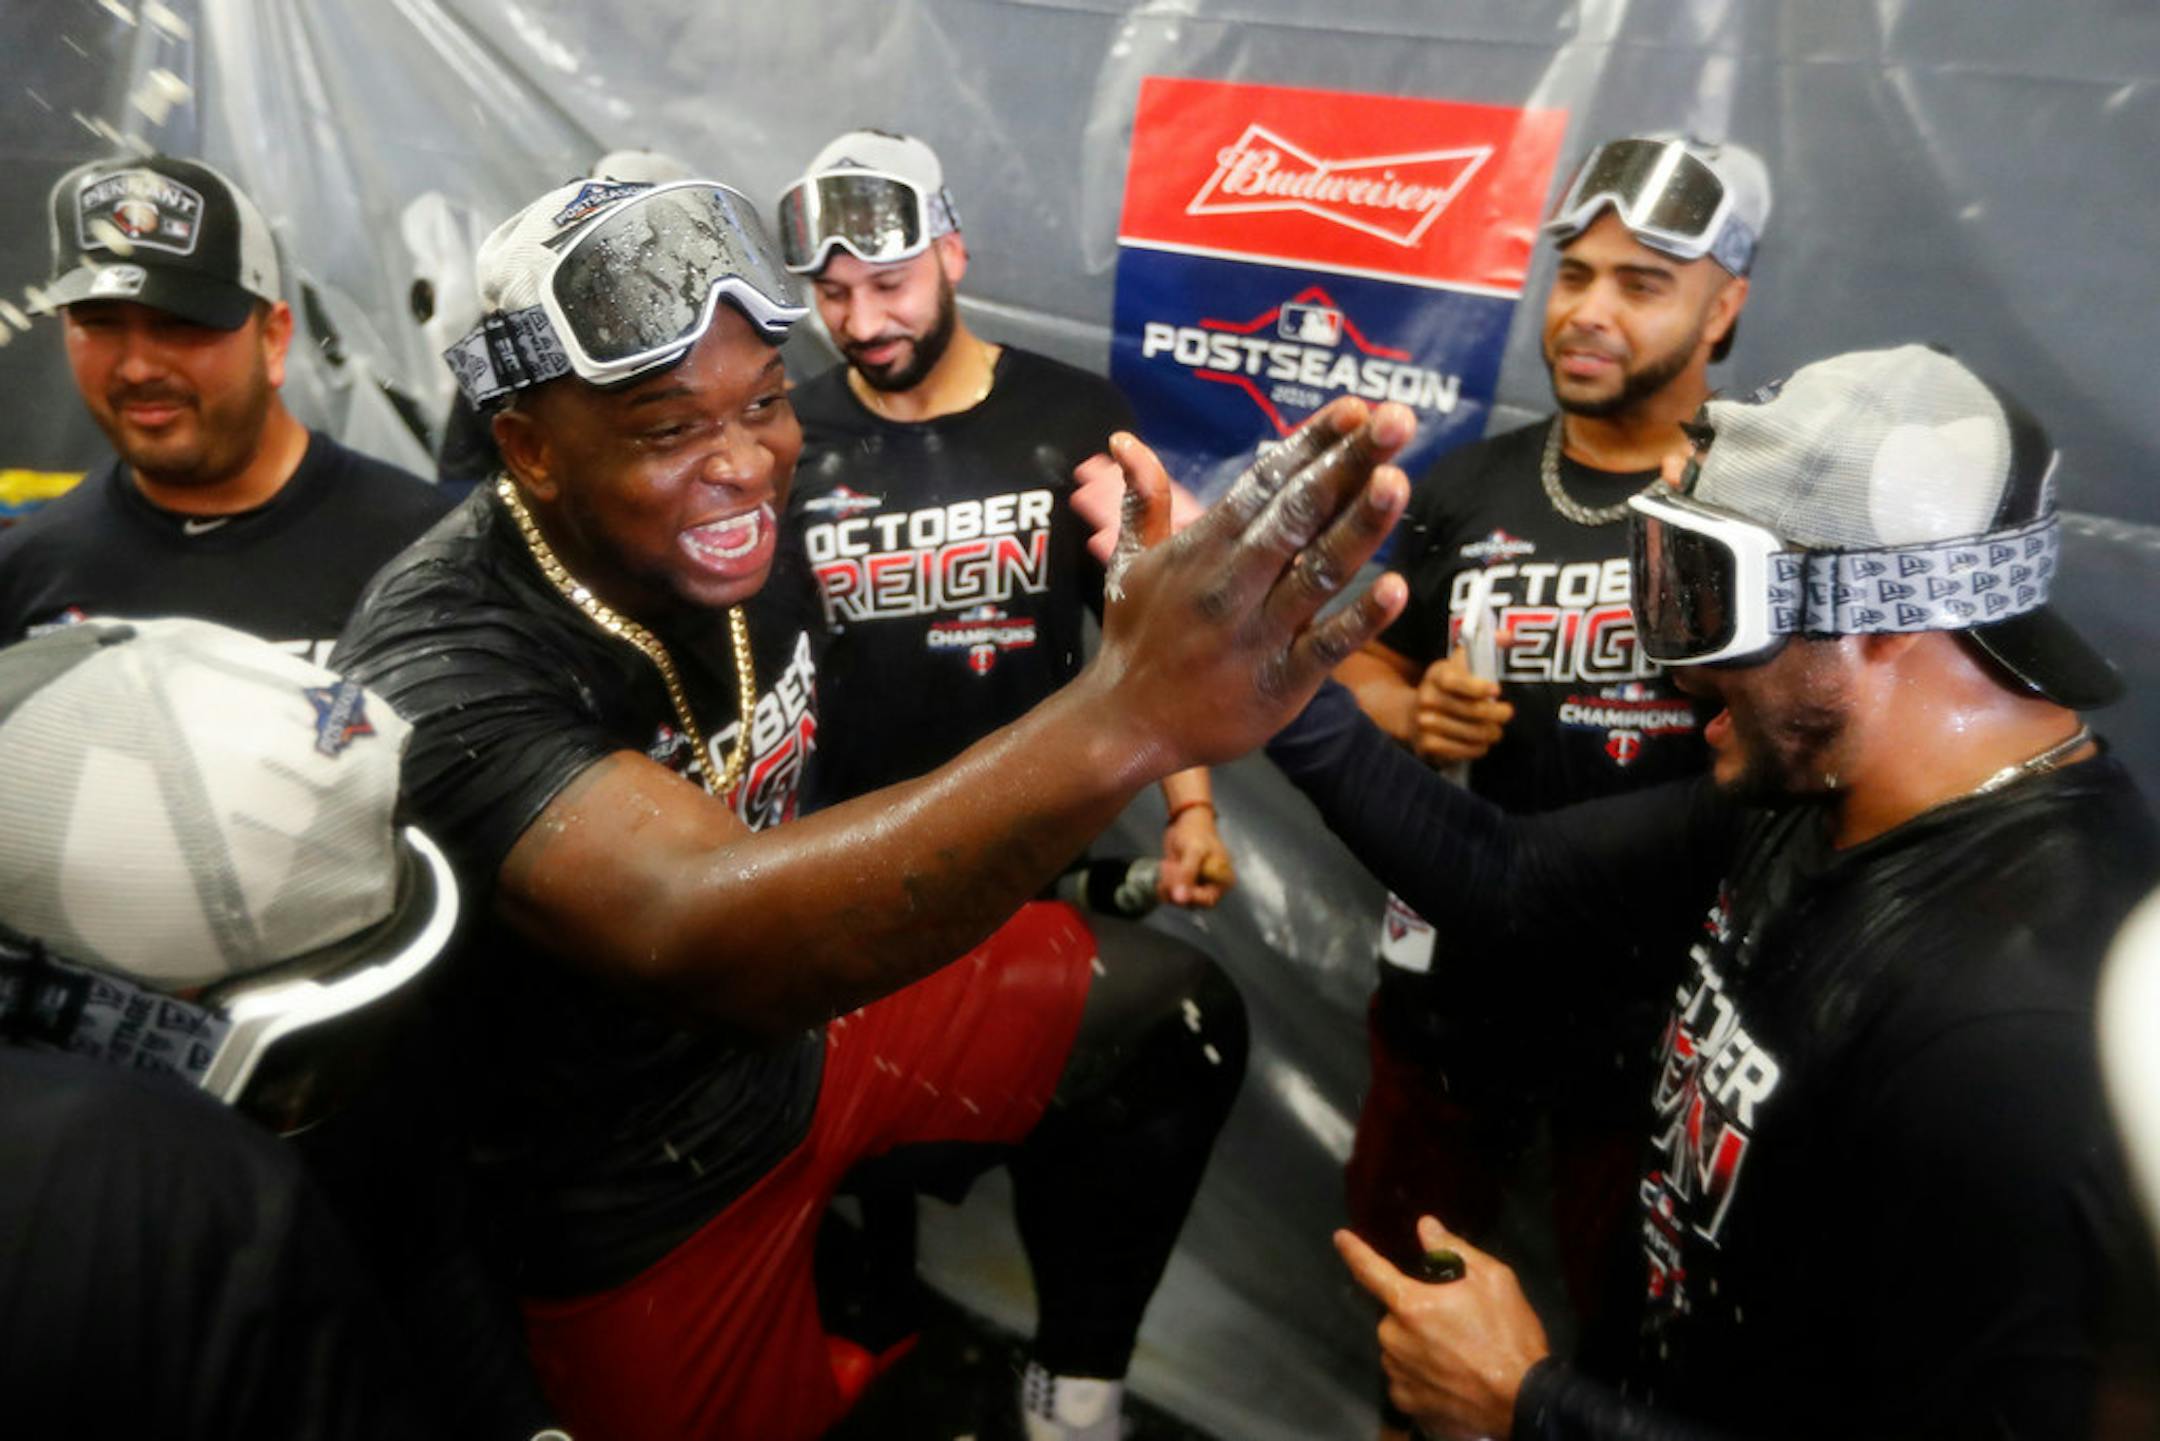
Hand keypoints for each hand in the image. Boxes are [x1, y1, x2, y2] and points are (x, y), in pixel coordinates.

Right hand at [1080, 399, 1414, 774]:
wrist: (1125, 726)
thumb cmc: (1136, 637)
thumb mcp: (1130, 563)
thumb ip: (1142, 500)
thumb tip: (1124, 439)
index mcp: (1203, 547)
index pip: (1266, 483)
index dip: (1312, 444)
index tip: (1356, 408)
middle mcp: (1234, 582)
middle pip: (1299, 513)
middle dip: (1349, 464)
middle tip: (1396, 419)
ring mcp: (1259, 633)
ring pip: (1317, 571)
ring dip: (1359, 527)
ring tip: (1398, 482)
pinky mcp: (1281, 683)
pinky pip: (1326, 647)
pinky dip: (1360, 620)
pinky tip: (1396, 588)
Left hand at [1159, 806, 1234, 907]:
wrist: (1185, 819)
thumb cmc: (1196, 832)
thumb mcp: (1194, 851)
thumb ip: (1188, 874)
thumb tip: (1180, 898)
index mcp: (1221, 880)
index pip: (1207, 900)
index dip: (1191, 897)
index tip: (1175, 886)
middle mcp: (1210, 886)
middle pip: (1191, 902)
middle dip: (1176, 887)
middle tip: (1169, 867)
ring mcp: (1195, 885)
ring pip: (1179, 899)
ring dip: (1168, 885)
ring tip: (1166, 865)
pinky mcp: (1182, 882)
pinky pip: (1171, 893)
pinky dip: (1163, 884)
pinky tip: (1163, 869)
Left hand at [1336, 1216, 1549, 1440]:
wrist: (1523, 1400)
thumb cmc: (1509, 1336)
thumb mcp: (1493, 1279)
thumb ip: (1453, 1250)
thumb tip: (1426, 1227)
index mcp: (1411, 1304)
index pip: (1371, 1270)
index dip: (1354, 1251)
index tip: (1341, 1238)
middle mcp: (1394, 1338)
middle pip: (1395, 1313)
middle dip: (1417, 1311)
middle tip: (1454, 1321)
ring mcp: (1398, 1372)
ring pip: (1399, 1345)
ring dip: (1417, 1343)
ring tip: (1457, 1352)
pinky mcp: (1406, 1401)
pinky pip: (1404, 1376)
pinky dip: (1420, 1373)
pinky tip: (1449, 1375)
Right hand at [1411, 649, 1512, 766]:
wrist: (1413, 714)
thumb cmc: (1448, 688)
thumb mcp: (1461, 664)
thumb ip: (1485, 647)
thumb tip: (1508, 635)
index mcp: (1437, 674)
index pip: (1456, 681)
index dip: (1478, 687)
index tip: (1496, 690)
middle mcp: (1427, 698)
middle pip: (1473, 710)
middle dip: (1497, 714)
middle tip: (1506, 713)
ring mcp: (1425, 723)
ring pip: (1473, 732)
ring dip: (1491, 733)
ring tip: (1495, 730)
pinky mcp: (1427, 745)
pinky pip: (1463, 751)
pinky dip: (1477, 748)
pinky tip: (1481, 743)